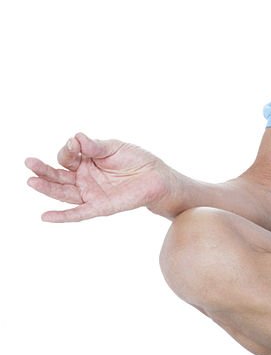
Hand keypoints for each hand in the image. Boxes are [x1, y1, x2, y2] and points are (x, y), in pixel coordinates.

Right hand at [25, 133, 173, 221]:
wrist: (157, 177)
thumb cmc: (136, 160)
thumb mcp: (114, 148)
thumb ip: (94, 146)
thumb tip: (76, 138)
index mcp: (85, 161)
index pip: (67, 156)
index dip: (68, 149)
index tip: (75, 143)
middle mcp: (84, 178)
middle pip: (58, 175)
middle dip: (43, 169)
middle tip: (29, 162)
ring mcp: (90, 193)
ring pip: (63, 193)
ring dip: (47, 188)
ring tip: (31, 181)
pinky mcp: (99, 206)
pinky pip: (78, 213)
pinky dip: (62, 216)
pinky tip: (45, 216)